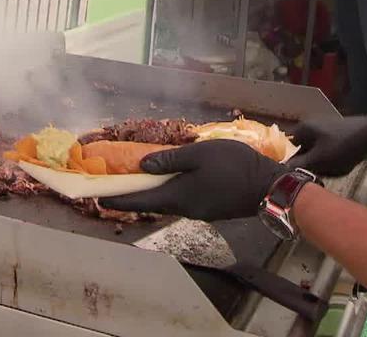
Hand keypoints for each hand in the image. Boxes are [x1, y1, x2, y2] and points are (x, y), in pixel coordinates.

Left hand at [100, 139, 287, 221]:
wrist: (268, 187)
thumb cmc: (233, 166)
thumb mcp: (199, 154)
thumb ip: (170, 159)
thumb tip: (143, 164)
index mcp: (177, 196)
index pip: (140, 200)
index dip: (118, 199)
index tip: (98, 199)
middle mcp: (183, 209)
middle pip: (151, 202)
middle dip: (132, 195)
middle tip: (115, 186)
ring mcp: (197, 211)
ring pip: (166, 201)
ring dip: (150, 193)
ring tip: (138, 180)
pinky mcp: (209, 209)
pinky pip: (180, 200)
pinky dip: (167, 191)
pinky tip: (167, 180)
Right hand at [287, 111, 366, 176]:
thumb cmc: (343, 147)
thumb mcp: (318, 160)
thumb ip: (297, 166)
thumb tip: (280, 171)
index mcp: (303, 129)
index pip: (285, 148)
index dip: (288, 163)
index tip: (295, 175)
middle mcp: (311, 127)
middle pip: (301, 151)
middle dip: (308, 165)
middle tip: (318, 174)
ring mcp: (325, 130)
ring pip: (315, 153)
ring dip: (321, 164)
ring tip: (332, 170)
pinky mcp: (337, 135)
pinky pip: (327, 151)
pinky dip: (331, 160)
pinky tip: (341, 165)